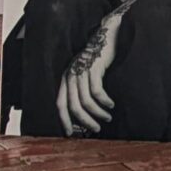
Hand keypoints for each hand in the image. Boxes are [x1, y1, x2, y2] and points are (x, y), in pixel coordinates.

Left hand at [56, 7, 123, 133]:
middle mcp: (70, 75)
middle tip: (96, 129)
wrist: (108, 36)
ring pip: (86, 101)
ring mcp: (81, 71)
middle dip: (84, 120)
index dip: (64, 120)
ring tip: (107, 118)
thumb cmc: (98, 59)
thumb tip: (86, 114)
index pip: (60, 104)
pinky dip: (104, 101)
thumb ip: (82, 89)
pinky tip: (111, 104)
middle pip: (73, 105)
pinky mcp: (93, 68)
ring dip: (97, 113)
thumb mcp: (86, 75)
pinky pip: (97, 91)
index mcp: (66, 79)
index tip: (72, 134)